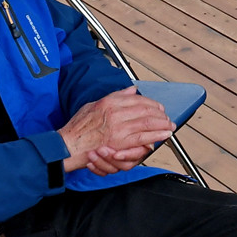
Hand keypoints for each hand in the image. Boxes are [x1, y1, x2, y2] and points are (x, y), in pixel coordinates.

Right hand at [58, 90, 173, 176]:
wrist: (67, 146)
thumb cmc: (77, 128)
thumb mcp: (93, 105)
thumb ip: (115, 97)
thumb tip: (132, 90)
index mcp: (109, 102)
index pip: (137, 99)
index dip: (151, 103)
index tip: (158, 107)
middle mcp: (116, 113)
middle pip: (146, 110)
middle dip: (160, 114)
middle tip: (167, 117)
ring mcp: (119, 128)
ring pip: (148, 123)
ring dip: (162, 125)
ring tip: (169, 126)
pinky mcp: (120, 142)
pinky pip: (143, 138)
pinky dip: (156, 135)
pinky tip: (164, 135)